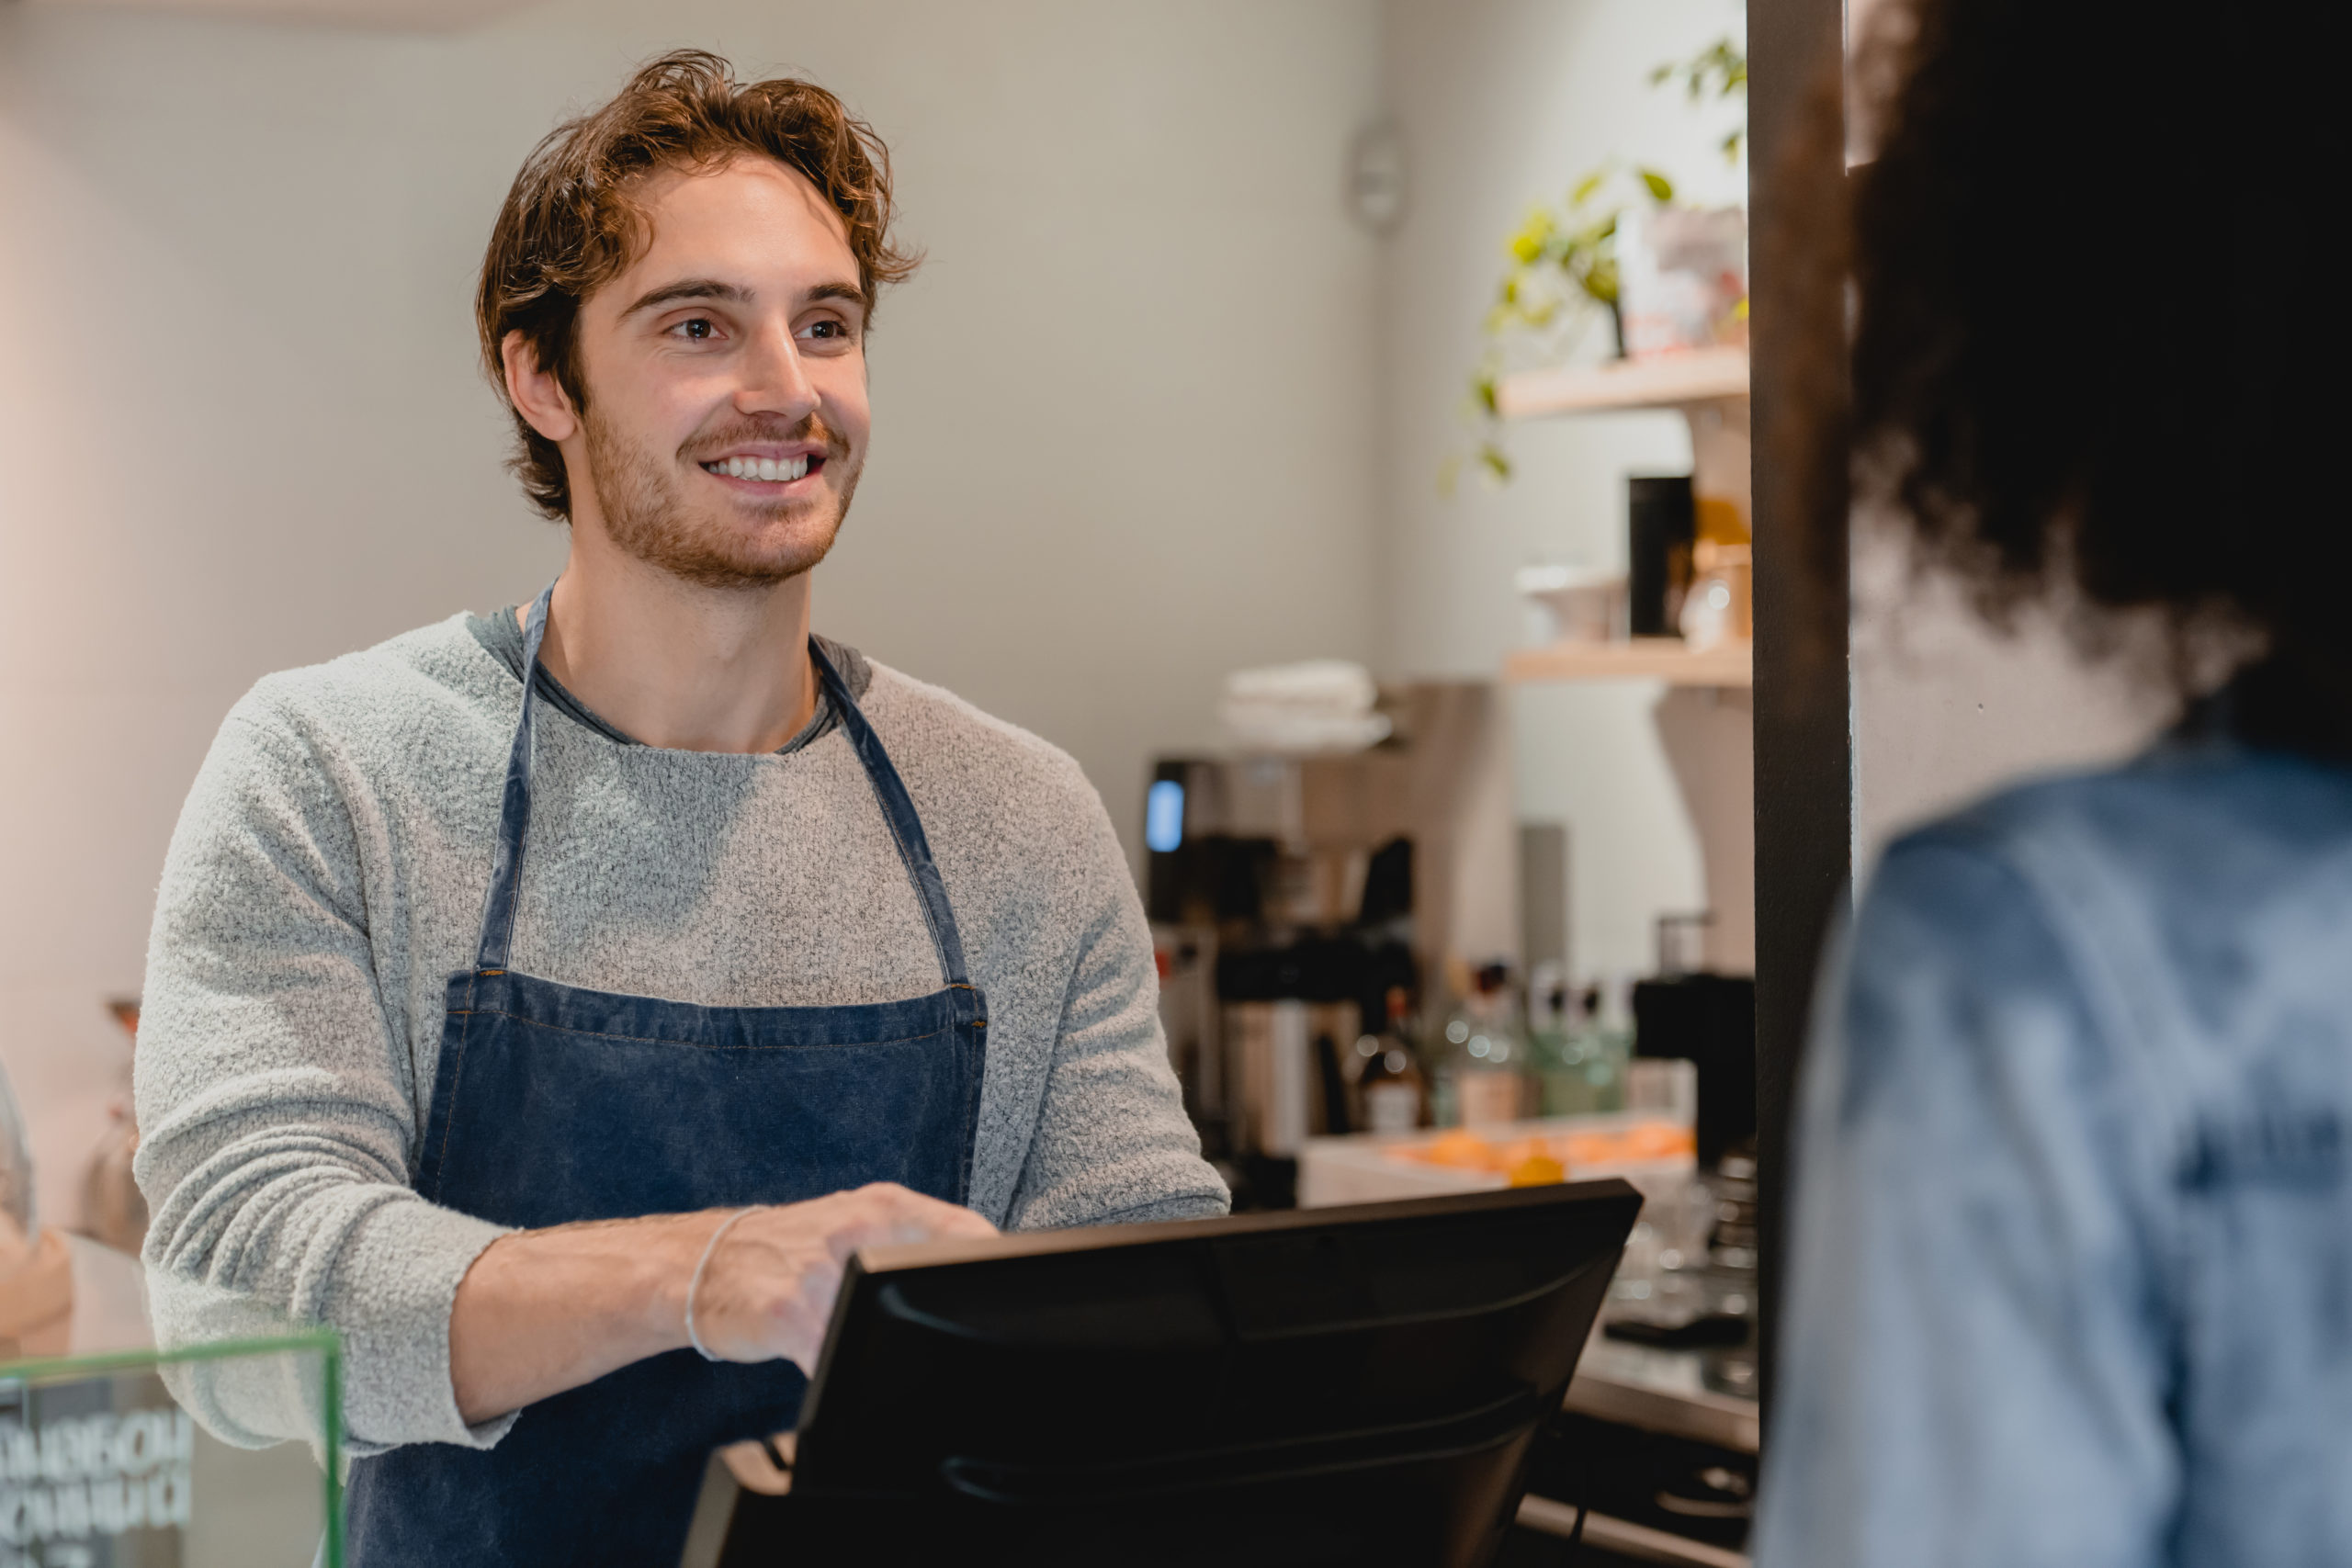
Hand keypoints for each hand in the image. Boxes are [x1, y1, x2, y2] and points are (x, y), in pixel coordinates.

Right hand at [686, 1183, 996, 1369]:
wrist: (702, 1264)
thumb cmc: (784, 1248)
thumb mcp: (853, 1223)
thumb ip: (911, 1238)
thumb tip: (975, 1262)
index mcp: (882, 1206)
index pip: (963, 1231)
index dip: (986, 1270)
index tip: (995, 1299)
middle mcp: (854, 1230)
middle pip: (926, 1282)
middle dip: (935, 1317)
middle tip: (939, 1337)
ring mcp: (820, 1272)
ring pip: (878, 1324)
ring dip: (884, 1351)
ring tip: (875, 1353)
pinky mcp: (788, 1315)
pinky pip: (833, 1357)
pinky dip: (841, 1374)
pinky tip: (836, 1371)